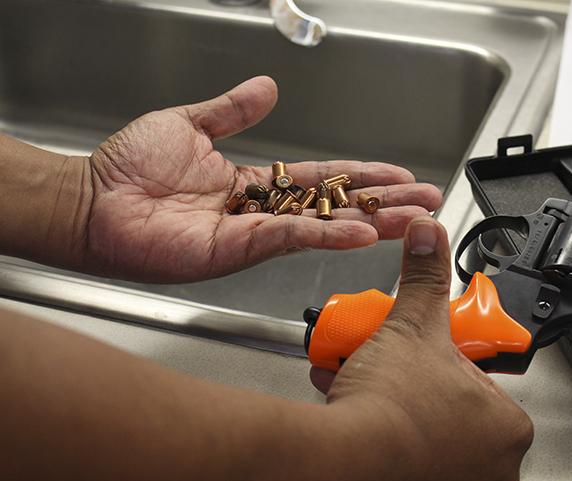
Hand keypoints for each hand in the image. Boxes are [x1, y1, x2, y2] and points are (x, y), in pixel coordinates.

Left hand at [86, 77, 440, 281]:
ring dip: (371, 222)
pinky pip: (289, 238)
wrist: (92, 199)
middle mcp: (260, 212)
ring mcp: (252, 234)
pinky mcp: (236, 249)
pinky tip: (363, 233)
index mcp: (254, 183)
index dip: (361, 176)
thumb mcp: (190, 124)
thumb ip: (233, 110)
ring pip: (322, 226)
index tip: (398, 174)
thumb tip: (268, 88)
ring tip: (413, 221)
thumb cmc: (128, 167)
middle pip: (334, 206)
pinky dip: (327, 237)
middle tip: (426, 203)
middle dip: (383, 203)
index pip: (321, 179)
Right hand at [312, 217, 532, 480]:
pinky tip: (354, 406)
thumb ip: (425, 279)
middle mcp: (491, 465)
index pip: (479, 378)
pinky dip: (380, 427)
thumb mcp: (410, 325)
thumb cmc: (392, 410)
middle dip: (413, 380)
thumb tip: (429, 236)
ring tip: (365, 379)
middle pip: (447, 404)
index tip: (421, 351)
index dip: (443, 358)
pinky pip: (402, 450)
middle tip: (391, 365)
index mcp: (506, 425)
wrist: (343, 457)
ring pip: (422, 428)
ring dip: (392, 400)